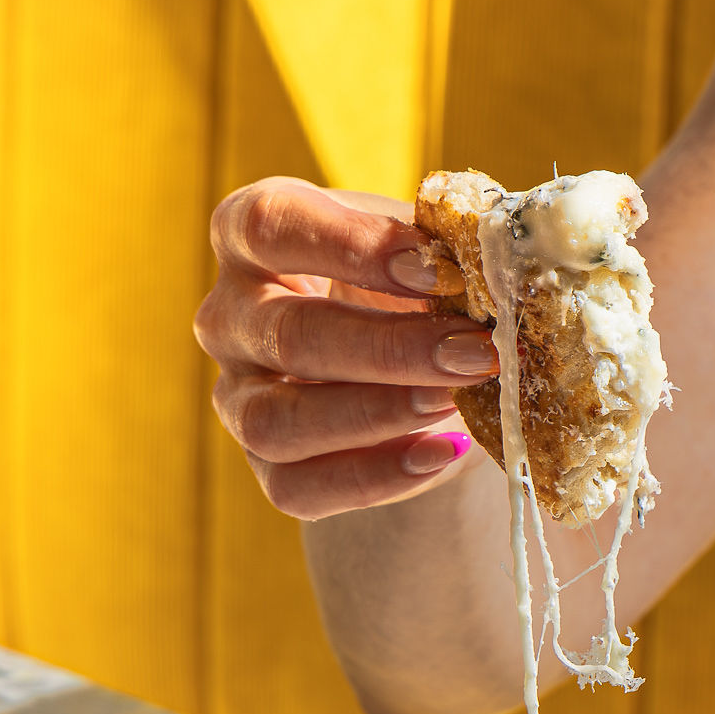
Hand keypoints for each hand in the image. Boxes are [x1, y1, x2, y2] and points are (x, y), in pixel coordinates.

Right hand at [194, 178, 496, 519]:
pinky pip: (300, 487)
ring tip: (453, 403)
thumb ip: (443, 250)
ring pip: (278, 422)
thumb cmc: (408, 286)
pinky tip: (439, 454)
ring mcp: (237, 399)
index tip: (433, 268)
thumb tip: (487, 263)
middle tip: (473, 353)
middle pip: (287, 335)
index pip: (269, 226)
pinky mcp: (266, 468)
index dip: (349, 246)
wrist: (414, 369)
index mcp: (250, 237)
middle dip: (389, 349)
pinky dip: (376, 475)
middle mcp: (227, 319)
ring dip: (376, 415)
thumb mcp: (421, 251)